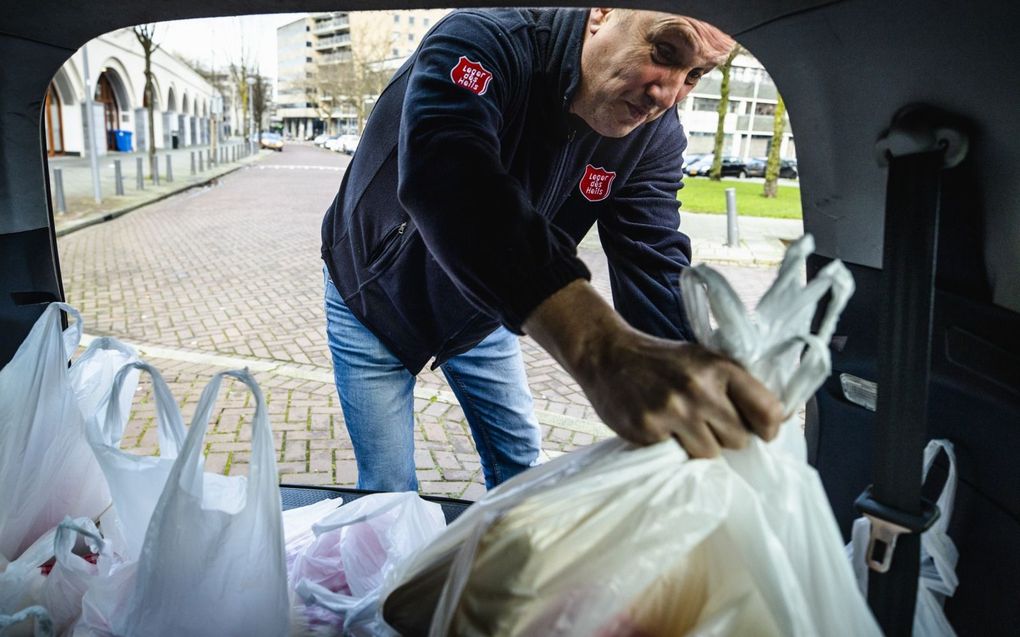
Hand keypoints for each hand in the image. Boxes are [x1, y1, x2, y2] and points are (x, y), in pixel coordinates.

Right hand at [523, 280, 782, 456]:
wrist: (608, 354)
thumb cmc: (662, 360)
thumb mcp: (703, 359)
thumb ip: (735, 386)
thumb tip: (776, 421)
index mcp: (720, 368)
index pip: (767, 410)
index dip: (769, 428)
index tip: (763, 433)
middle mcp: (699, 389)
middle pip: (739, 440)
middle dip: (727, 438)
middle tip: (707, 425)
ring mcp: (673, 411)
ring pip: (709, 454)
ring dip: (699, 447)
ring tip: (681, 428)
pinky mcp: (648, 429)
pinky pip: (676, 456)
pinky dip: (670, 447)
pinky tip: (659, 427)